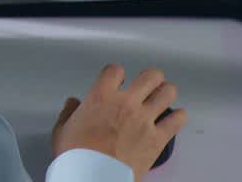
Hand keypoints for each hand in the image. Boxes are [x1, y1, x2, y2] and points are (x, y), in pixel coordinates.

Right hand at [51, 64, 188, 180]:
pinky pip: (177, 121)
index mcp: (101, 97)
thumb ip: (69, 112)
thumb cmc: (76, 155)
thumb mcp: (62, 130)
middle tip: (149, 83)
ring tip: (163, 95)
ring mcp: (144, 120)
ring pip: (167, 93)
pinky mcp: (157, 139)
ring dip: (166, 92)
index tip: (117, 79)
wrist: (93, 176)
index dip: (117, 73)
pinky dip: (179, 117)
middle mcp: (126, 103)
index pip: (115, 70)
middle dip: (151, 78)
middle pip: (150, 77)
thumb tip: (73, 104)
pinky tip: (177, 116)